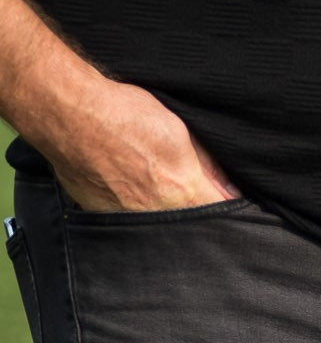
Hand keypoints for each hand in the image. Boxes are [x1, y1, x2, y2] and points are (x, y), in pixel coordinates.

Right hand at [53, 82, 238, 212]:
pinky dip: (133, 208)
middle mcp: (153, 213)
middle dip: (193, 212)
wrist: (69, 115)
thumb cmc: (123, 116)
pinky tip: (127, 185)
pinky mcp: (99, 216)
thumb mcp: (179, 131)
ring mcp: (124, 219)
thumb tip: (229, 190)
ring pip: (157, 227)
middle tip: (184, 187)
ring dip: (161, 211)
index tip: (228, 202)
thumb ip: (207, 165)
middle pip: (188, 225)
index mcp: (181, 192)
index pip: (219, 215)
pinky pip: (126, 221)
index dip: (228, 210)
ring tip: (150, 181)